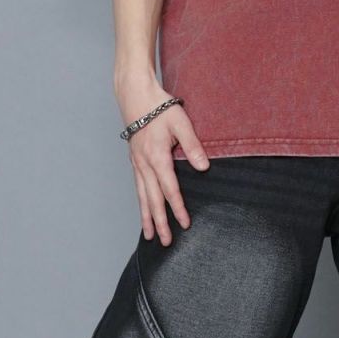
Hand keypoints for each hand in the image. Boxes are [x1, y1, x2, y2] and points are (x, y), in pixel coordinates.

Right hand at [121, 89, 209, 245]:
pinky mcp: (135, 161)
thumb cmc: (159, 107)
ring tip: (149, 236)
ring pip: (142, 196)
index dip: (177, 208)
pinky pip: (137, 188)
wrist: (135, 95)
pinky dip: (140, 203)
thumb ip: (192, 145)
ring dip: (146, 217)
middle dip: (159, 222)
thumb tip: (203, 167)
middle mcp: (144, 164)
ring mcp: (137, 163)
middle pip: (152, 199)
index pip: (170, 189)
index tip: (185, 223)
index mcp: (157, 157)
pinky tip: (143, 212)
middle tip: (165, 242)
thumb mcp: (181, 122)